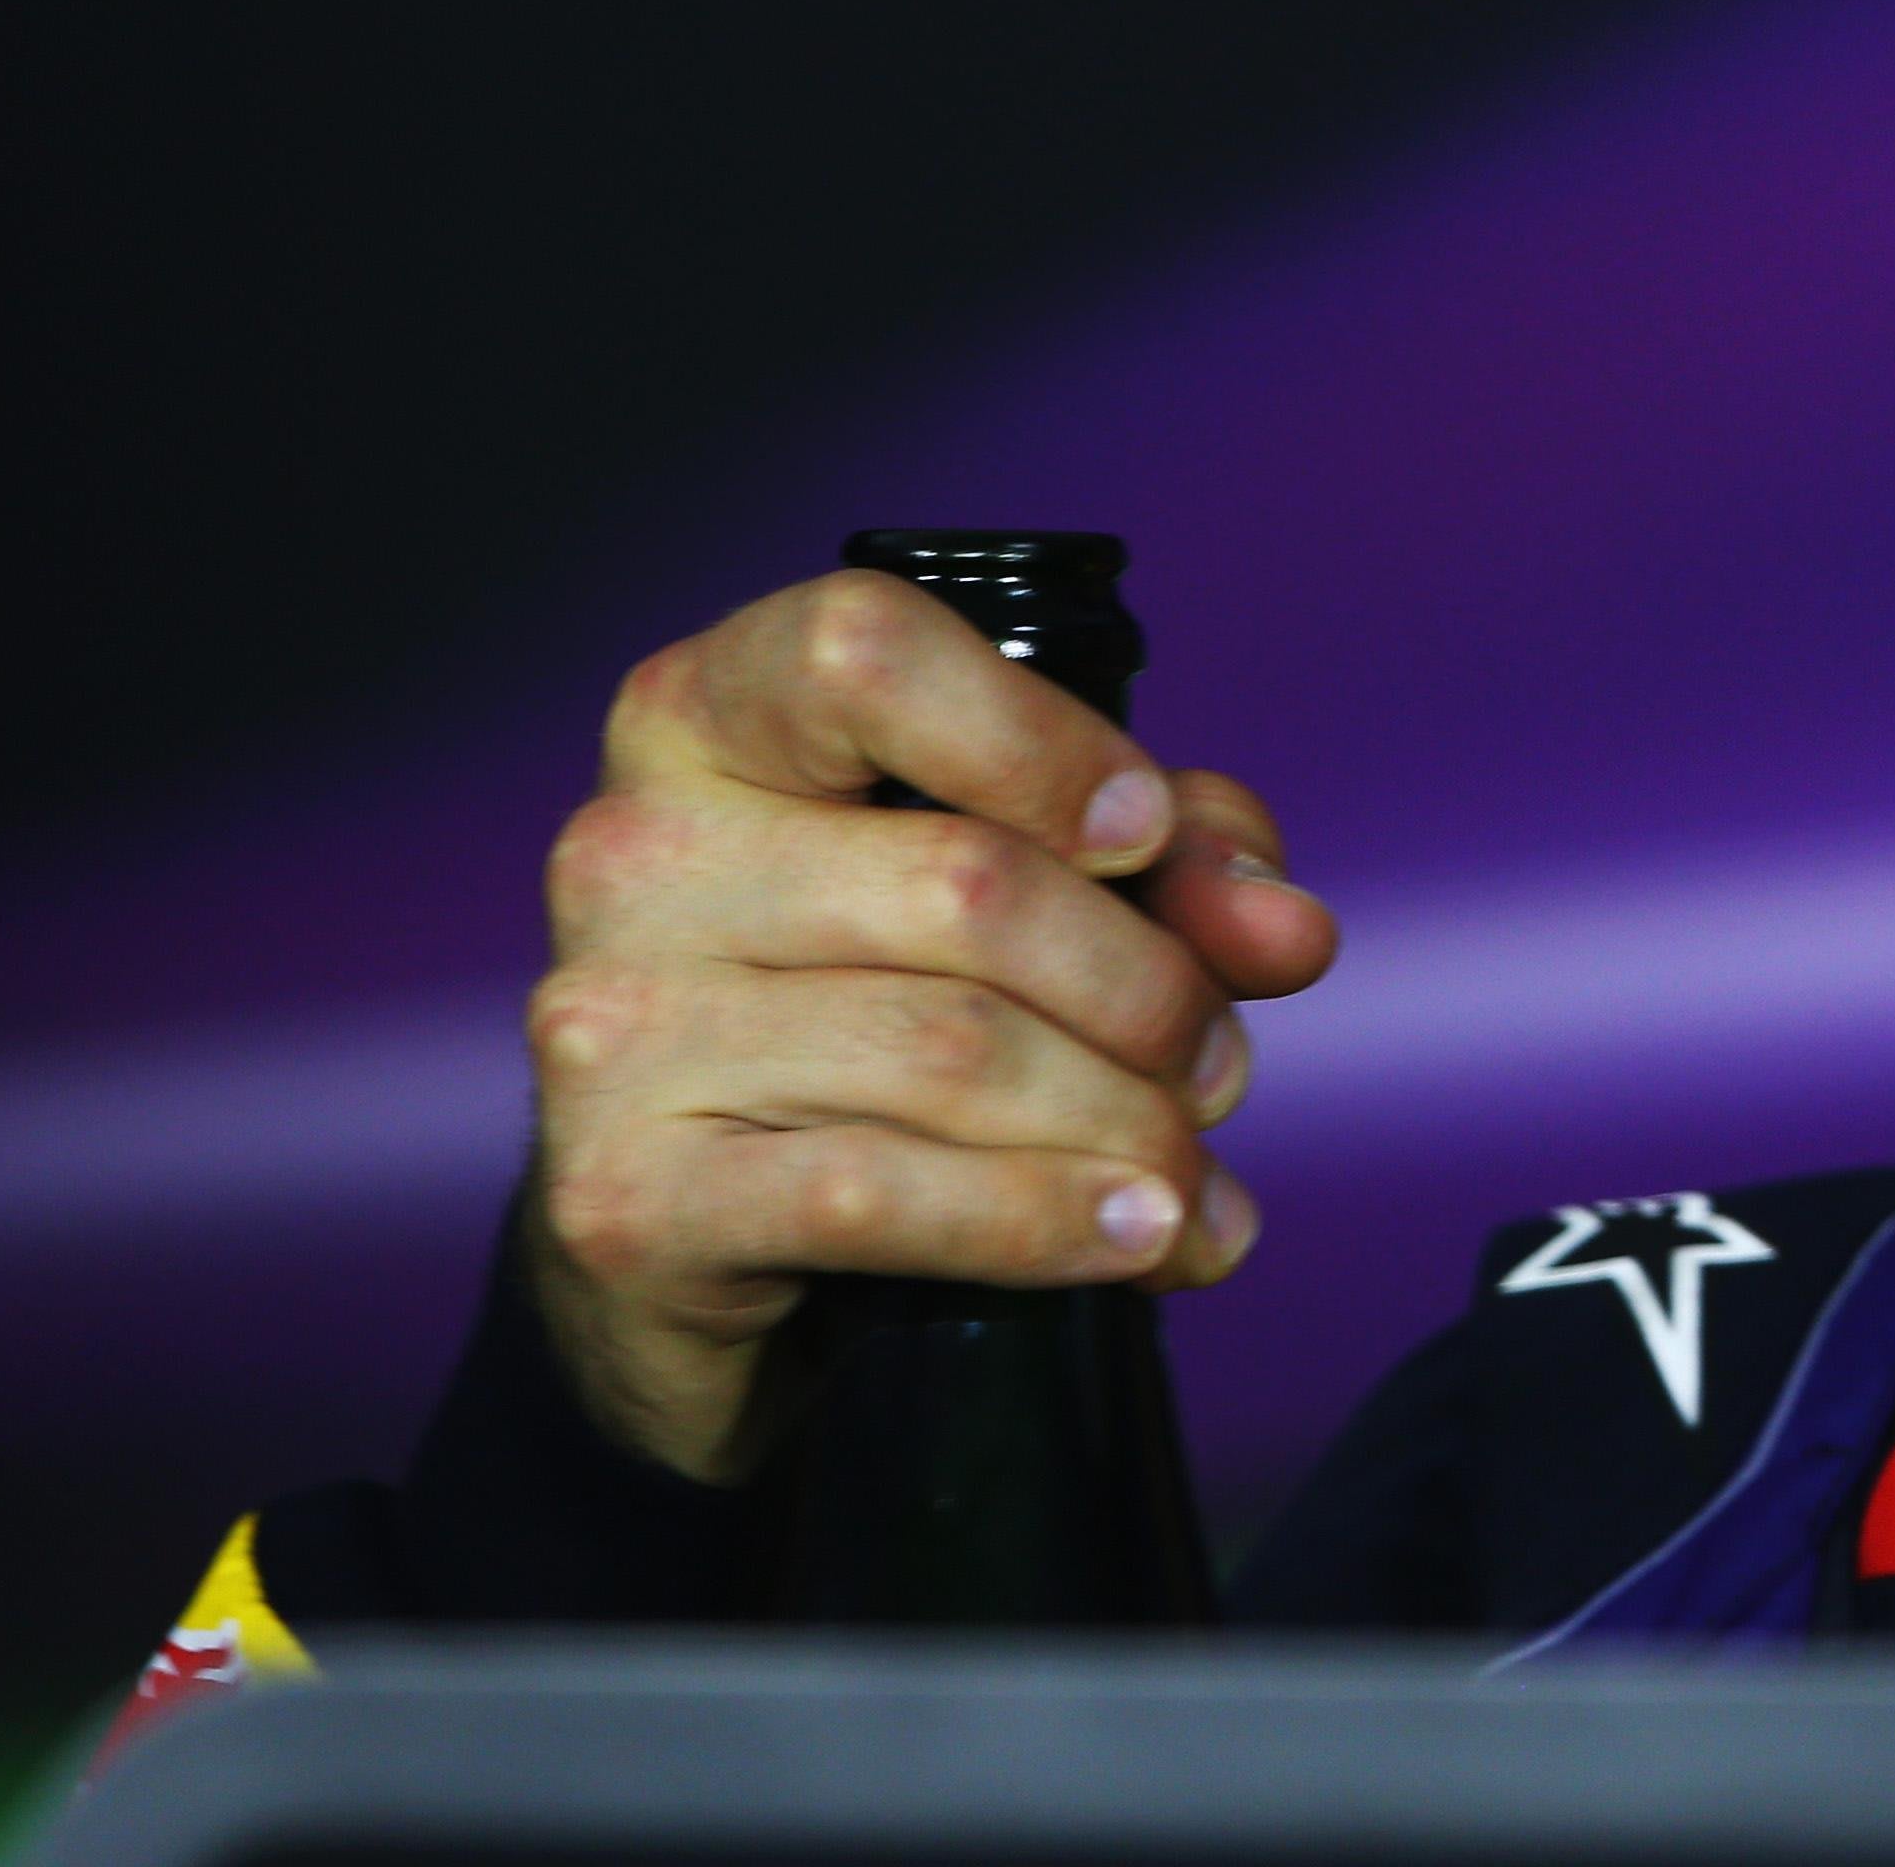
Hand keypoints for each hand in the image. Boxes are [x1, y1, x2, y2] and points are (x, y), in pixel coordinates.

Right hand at [521, 569, 1342, 1479]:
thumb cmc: (872, 1003)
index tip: (1144, 834)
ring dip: (1123, 1122)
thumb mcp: (1035, 883)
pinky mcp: (623, 1198)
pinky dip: (1046, 1221)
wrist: (696, 1241)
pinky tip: (1136, 1238)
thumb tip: (1284, 928)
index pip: (862, 652)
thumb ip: (1171, 863)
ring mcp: (610, 1028)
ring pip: (950, 1049)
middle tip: (1218, 1065)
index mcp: (708, 718)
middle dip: (1146, 988)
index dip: (1037, 740)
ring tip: (1191, 1170)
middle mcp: (634, 852)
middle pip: (968, 882)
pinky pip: (881, 1194)